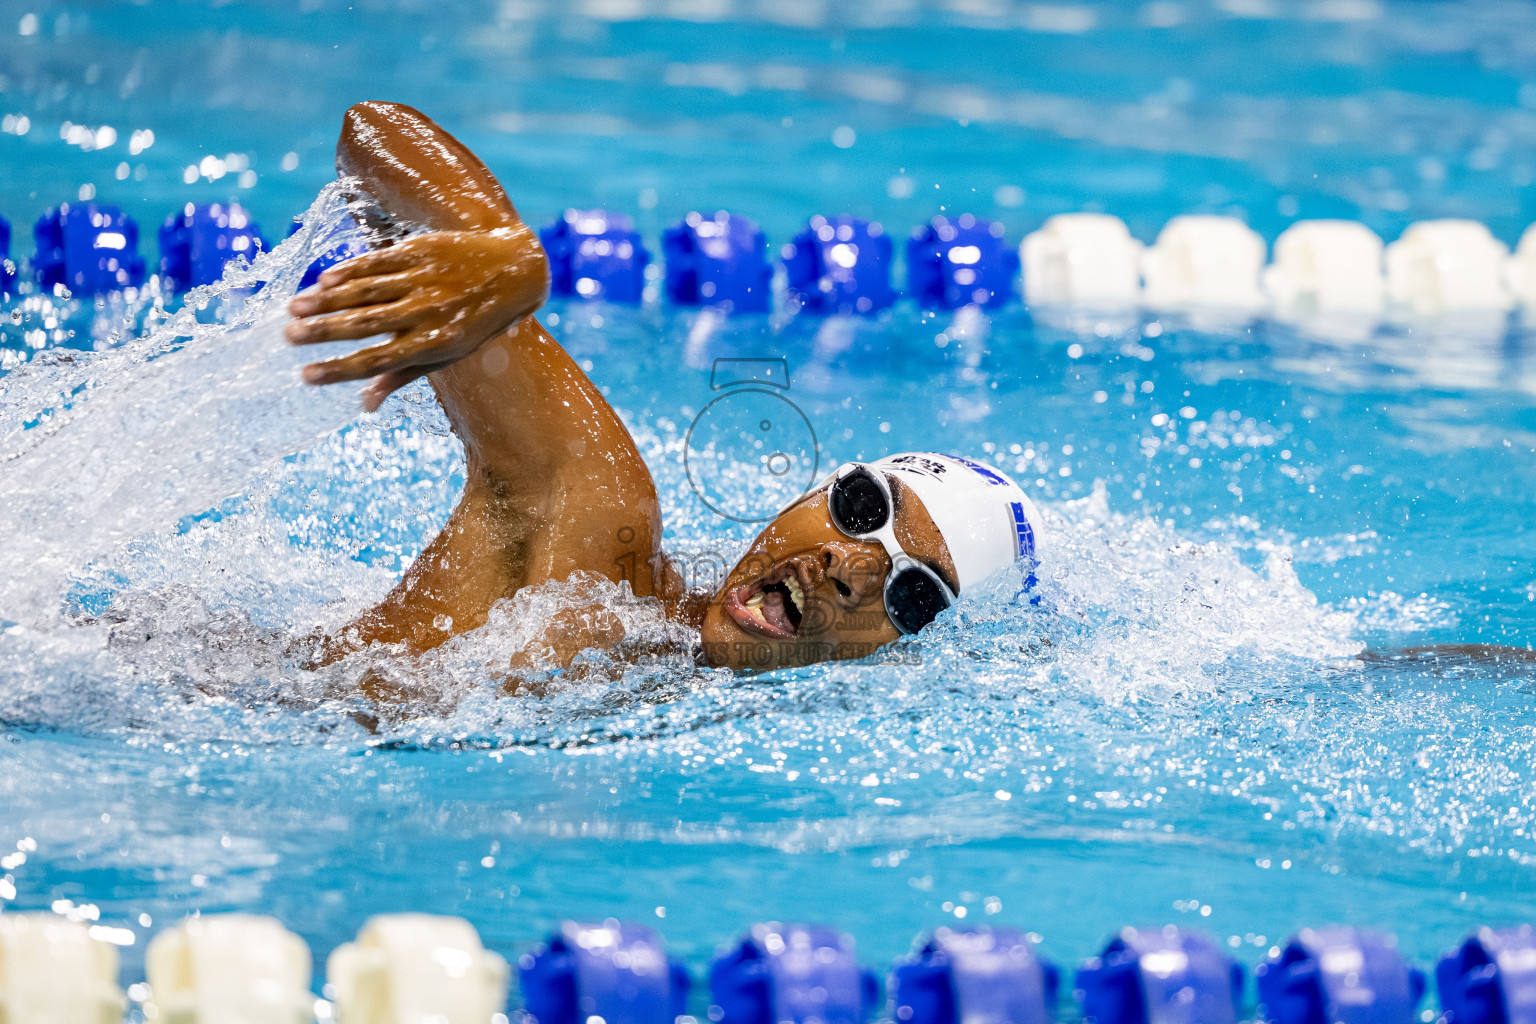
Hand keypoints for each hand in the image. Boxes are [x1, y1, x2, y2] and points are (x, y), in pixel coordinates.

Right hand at [285, 224, 548, 410]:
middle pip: (366, 324)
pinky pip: (379, 261)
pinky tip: (324, 279)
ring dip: (327, 299)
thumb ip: (404, 375)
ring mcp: (424, 278)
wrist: (514, 270)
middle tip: (287, 337)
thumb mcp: (449, 353)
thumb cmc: (476, 321)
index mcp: (435, 343)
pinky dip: (350, 270)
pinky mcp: (422, 249)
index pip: (379, 361)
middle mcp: (428, 311)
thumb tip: (364, 405)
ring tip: (294, 308)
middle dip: (324, 332)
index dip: (340, 370)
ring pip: (367, 290)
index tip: (305, 376)